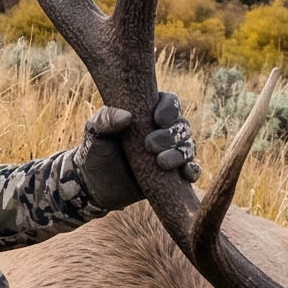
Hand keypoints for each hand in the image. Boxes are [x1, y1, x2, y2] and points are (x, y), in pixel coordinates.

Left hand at [76, 90, 198, 208]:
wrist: (94, 185)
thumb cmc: (94, 151)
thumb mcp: (93, 131)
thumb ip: (105, 119)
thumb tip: (128, 117)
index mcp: (148, 113)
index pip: (170, 102)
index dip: (170, 109)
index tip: (157, 120)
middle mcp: (163, 131)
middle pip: (182, 125)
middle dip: (171, 135)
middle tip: (150, 145)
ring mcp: (170, 153)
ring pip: (188, 147)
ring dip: (180, 153)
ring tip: (161, 162)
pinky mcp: (173, 175)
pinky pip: (192, 169)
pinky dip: (193, 170)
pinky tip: (186, 174)